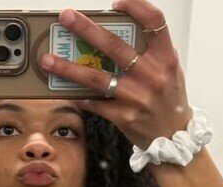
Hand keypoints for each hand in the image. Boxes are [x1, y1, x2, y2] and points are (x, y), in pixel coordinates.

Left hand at [40, 0, 191, 150]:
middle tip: (66, 17)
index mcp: (165, 58)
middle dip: (86, 29)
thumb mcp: (169, 70)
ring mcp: (136, 97)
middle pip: (114, 45)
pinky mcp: (124, 117)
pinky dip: (80, 97)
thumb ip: (151, 51)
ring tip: (48, 60)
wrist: (174, 137)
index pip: (153, 21)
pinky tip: (68, 92)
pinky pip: (95, 104)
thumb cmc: (169, 100)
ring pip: (96, 78)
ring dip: (68, 68)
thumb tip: (118, 32)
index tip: (115, 3)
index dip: (135, 6)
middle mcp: (151, 75)